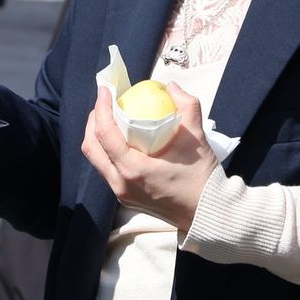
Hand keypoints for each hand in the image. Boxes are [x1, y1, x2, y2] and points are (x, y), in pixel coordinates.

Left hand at [80, 82, 217, 230]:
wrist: (207, 213)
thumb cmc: (202, 177)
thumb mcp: (196, 138)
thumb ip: (187, 106)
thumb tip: (171, 87)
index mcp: (133, 170)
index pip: (105, 135)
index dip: (101, 109)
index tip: (105, 90)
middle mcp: (120, 184)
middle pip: (91, 148)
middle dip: (93, 121)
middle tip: (104, 103)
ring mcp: (121, 193)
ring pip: (96, 160)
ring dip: (97, 136)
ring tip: (110, 118)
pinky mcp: (125, 197)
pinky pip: (107, 169)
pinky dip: (108, 150)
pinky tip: (121, 138)